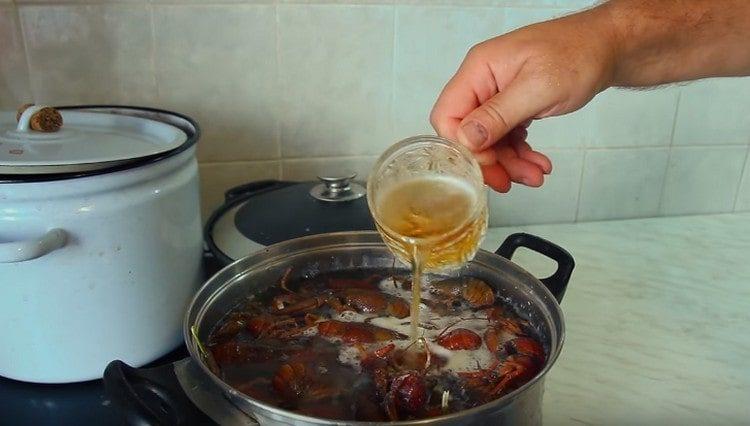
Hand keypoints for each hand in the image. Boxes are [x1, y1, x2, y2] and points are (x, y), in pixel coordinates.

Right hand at [430, 10, 614, 191]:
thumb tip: (466, 139)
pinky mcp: (513, 105)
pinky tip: (538, 163)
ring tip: (535, 175)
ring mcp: (497, 95)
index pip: (448, 116)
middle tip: (510, 182)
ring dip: (510, 162)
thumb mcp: (538, 88)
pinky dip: (520, 153)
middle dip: (491, 161)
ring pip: (489, 140)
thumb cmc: (577, 54)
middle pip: (468, 133)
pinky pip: (506, 136)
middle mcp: (482, 82)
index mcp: (479, 70)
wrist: (608, 47)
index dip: (464, 146)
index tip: (490, 164)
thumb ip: (498, 114)